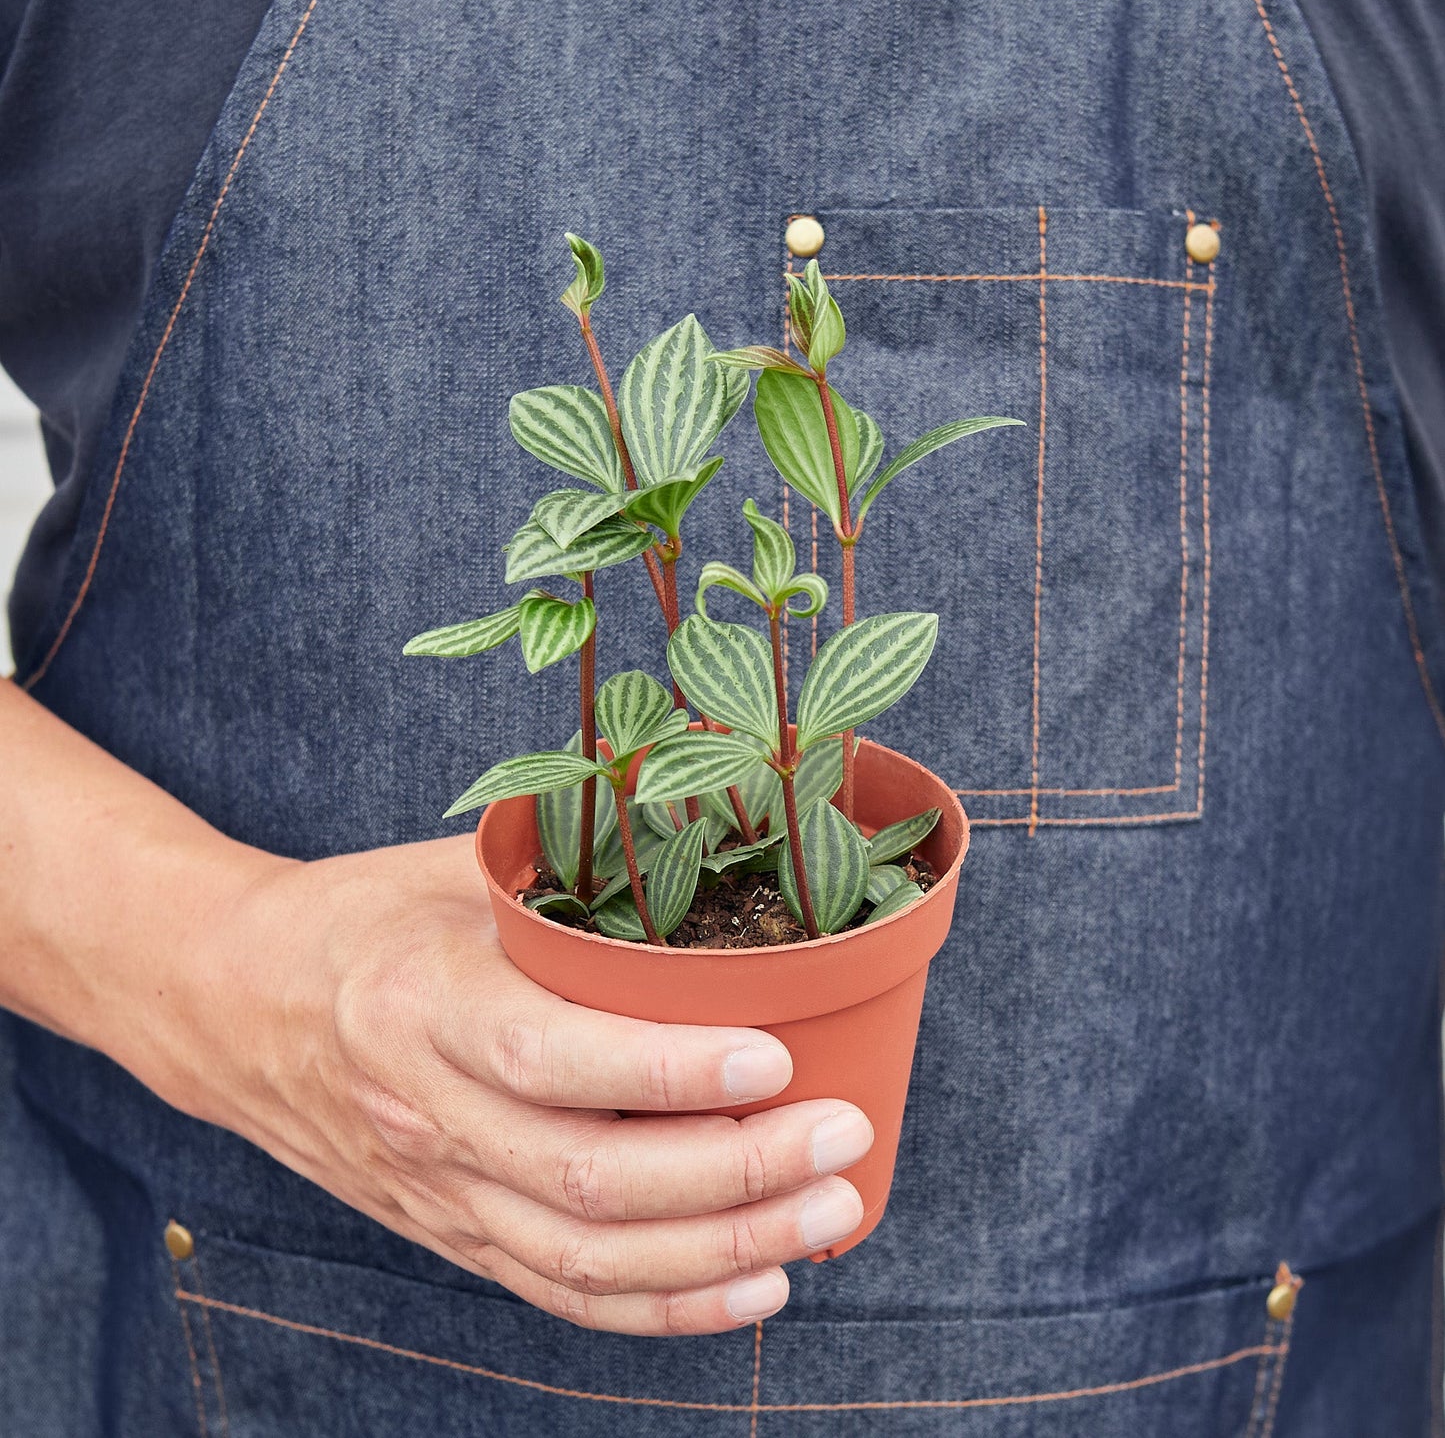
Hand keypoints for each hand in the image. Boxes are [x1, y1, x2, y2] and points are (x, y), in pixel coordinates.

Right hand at [184, 833, 874, 1335]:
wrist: (234, 1004)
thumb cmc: (364, 919)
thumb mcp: (454, 867)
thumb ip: (567, 863)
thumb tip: (708, 811)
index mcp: (423, 1004)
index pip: (552, 1059)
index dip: (670, 1072)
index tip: (775, 1056)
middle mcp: (427, 1114)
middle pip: (590, 1180)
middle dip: (734, 1172)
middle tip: (841, 1134)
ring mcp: (438, 1189)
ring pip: (587, 1257)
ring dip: (720, 1250)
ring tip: (825, 1213)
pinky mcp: (451, 1231)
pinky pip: (561, 1291)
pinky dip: (663, 1305)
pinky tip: (752, 1283)